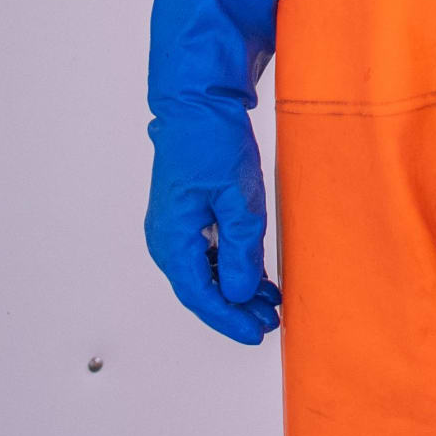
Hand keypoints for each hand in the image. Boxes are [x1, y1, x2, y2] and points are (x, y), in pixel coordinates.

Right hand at [144, 100, 278, 342]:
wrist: (198, 103)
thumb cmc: (213, 142)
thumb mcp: (239, 200)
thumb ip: (239, 251)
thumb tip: (237, 294)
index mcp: (173, 238)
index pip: (200, 295)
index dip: (228, 318)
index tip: (254, 332)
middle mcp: (166, 239)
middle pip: (200, 289)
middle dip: (235, 309)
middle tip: (268, 322)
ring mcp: (174, 228)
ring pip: (204, 274)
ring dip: (235, 290)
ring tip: (268, 302)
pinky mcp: (186, 217)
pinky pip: (206, 254)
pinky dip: (230, 268)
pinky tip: (256, 277)